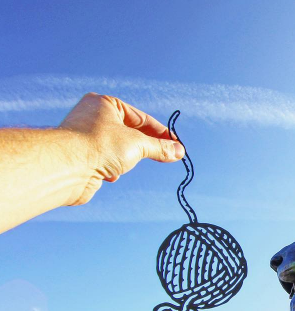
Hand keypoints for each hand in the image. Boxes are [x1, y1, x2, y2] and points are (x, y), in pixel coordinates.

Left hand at [60, 93, 184, 204]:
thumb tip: (179, 151)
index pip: (141, 117)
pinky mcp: (83, 158)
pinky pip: (106, 162)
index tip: (176, 145)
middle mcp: (93, 117)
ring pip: (119, 150)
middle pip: (130, 133)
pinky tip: (109, 174)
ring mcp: (87, 138)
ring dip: (125, 160)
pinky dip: (112, 169)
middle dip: (144, 147)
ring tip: (124, 164)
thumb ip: (160, 148)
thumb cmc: (99, 145)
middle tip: (166, 156)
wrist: (67, 168)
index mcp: (105, 104)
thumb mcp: (138, 144)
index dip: (160, 132)